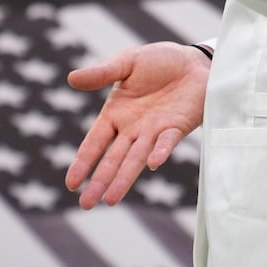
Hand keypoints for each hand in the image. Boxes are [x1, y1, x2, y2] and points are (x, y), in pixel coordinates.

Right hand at [65, 42, 209, 208]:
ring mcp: (155, 131)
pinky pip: (167, 142)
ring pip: (136, 159)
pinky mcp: (177, 127)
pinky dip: (161, 152)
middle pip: (113, 159)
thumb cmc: (159, 62)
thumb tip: (71, 77)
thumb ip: (102, 73)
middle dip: (99, 181)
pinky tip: (153, 163)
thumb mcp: (127, 63)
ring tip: (110, 200)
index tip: (71, 183)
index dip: (84, 162)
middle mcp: (133, 129)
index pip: (95, 142)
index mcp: (116, 114)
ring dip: (124, 179)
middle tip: (86, 205)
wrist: (195, 61)